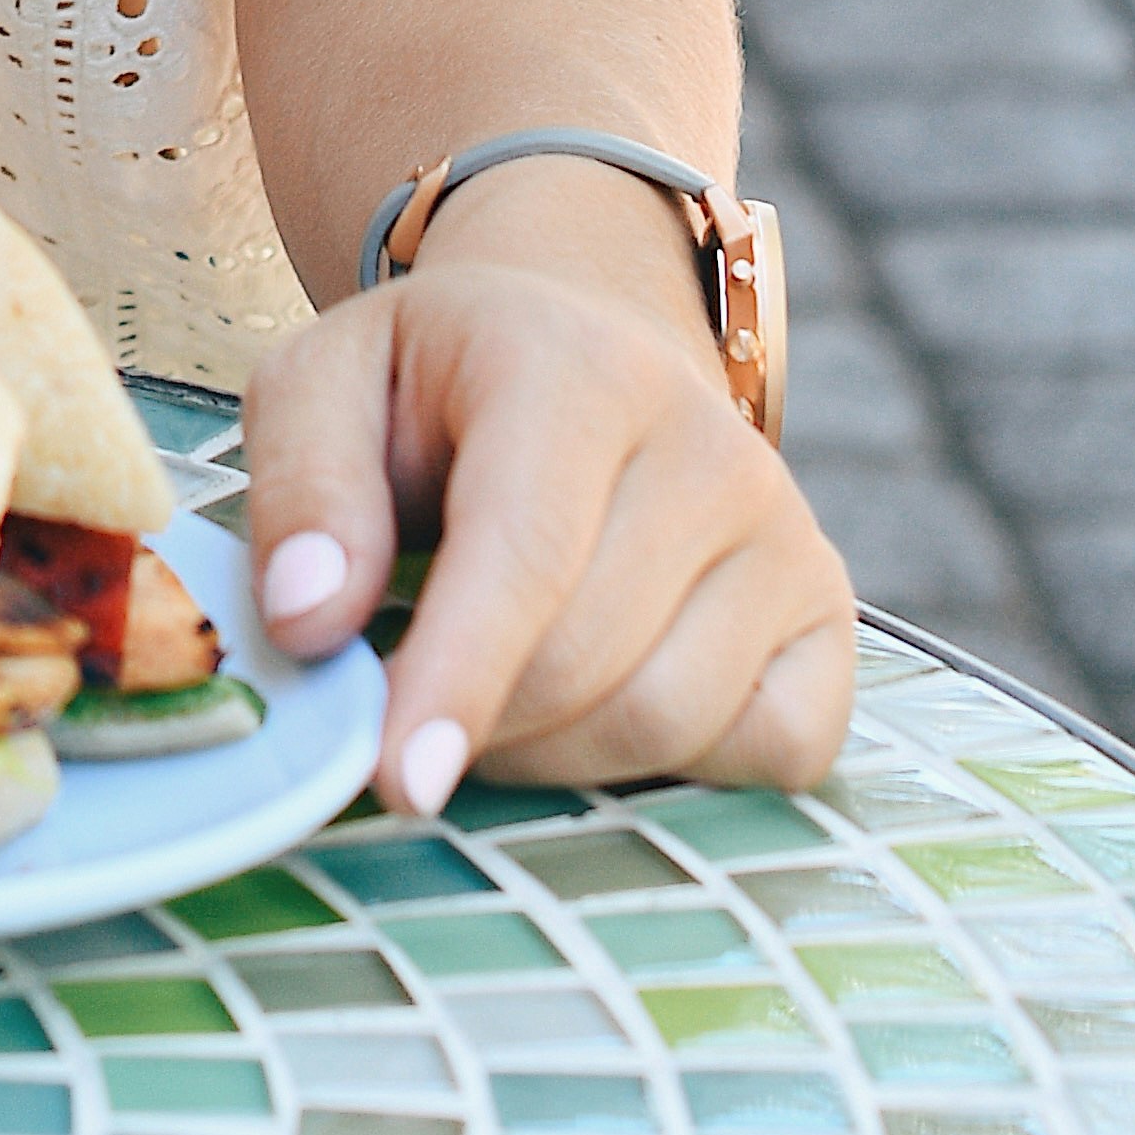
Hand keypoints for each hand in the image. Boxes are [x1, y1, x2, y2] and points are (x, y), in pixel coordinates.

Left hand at [242, 240, 856, 812]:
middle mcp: (710, 442)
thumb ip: (303, 489)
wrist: (578, 351)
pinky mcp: (831, 617)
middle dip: (481, 723)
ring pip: (671, 719)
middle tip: (407, 716)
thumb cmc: (434, 391)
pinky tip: (600, 709)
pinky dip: (674, 771)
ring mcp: (788, 531)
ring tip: (491, 698)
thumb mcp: (324, 387)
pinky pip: (771, 753)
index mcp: (574, 366)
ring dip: (555, 755)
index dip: (459, 675)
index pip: (526, 548)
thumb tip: (309, 625)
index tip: (396, 782)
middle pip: (592, 658)